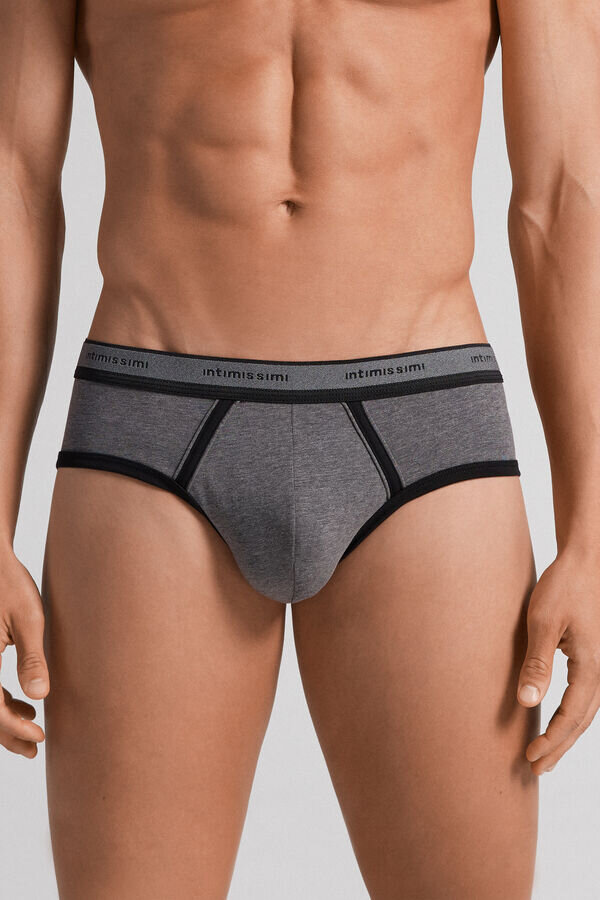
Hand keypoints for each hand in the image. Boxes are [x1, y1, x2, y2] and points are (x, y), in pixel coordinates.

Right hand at [0, 549, 48, 757]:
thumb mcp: (29, 619)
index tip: (39, 736)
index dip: (12, 727)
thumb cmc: (11, 583)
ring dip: (2, 719)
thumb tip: (40, 696)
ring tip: (33, 727)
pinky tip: (22, 701)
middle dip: (6, 733)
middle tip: (35, 747)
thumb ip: (32, 659)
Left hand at [517, 548, 599, 774]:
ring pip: (586, 711)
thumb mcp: (543, 622)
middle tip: (535, 769)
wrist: (585, 561)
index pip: (571, 716)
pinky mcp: (594, 657)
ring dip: (566, 734)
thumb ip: (537, 663)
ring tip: (545, 754)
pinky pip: (585, 696)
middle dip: (559, 746)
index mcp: (592, 666)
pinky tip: (557, 721)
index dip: (551, 739)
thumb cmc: (563, 587)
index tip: (529, 756)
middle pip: (582, 720)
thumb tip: (527, 702)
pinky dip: (571, 715)